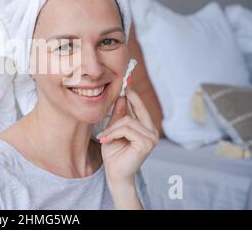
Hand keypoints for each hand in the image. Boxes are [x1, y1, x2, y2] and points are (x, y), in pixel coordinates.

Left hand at [99, 87, 158, 207]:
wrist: (114, 174)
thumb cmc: (113, 153)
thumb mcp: (113, 130)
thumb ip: (119, 115)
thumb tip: (123, 95)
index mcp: (145, 126)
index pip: (139, 106)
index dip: (132, 93)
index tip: (125, 80)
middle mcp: (151, 131)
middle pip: (137, 107)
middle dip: (127, 97)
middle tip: (121, 87)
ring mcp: (151, 137)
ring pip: (128, 120)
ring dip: (111, 128)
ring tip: (104, 137)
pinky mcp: (147, 143)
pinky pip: (126, 128)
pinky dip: (113, 133)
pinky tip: (106, 140)